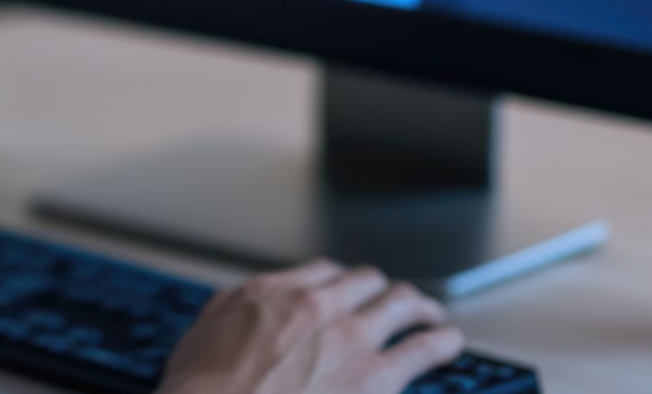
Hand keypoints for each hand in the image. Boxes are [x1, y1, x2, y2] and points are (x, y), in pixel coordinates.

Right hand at [158, 260, 462, 393]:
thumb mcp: (202, 339)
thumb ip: (231, 319)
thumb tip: (240, 316)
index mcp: (270, 295)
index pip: (320, 273)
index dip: (339, 281)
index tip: (346, 290)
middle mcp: (314, 307)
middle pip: (365, 280)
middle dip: (382, 289)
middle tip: (394, 299)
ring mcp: (348, 339)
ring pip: (399, 302)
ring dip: (419, 306)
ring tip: (432, 314)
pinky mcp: (376, 378)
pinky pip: (423, 349)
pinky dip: (443, 342)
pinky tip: (450, 342)